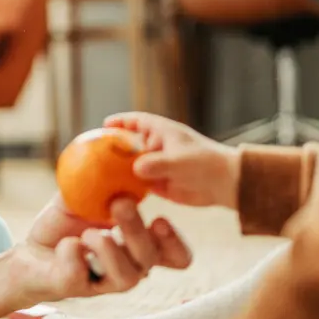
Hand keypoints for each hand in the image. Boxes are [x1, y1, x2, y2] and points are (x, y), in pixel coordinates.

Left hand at [7, 194, 191, 303]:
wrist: (31, 252)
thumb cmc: (65, 226)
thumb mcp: (84, 197)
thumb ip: (101, 180)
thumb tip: (111, 149)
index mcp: (137, 247)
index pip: (175, 256)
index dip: (175, 242)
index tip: (160, 219)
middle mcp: (128, 268)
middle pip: (149, 259)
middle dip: (136, 229)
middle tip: (120, 203)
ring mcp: (103, 282)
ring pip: (127, 277)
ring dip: (108, 247)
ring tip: (88, 232)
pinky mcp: (74, 288)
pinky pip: (79, 275)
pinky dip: (72, 253)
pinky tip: (66, 244)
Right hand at [105, 112, 241, 209]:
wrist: (226, 185)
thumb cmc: (207, 164)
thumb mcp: (181, 161)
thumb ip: (158, 164)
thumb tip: (136, 168)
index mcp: (162, 132)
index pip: (136, 122)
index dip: (120, 121)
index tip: (104, 125)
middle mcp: (156, 147)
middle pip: (128, 145)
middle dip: (111, 149)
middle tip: (91, 155)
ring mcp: (156, 166)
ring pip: (130, 167)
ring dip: (116, 172)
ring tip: (96, 178)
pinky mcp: (158, 185)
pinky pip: (137, 185)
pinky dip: (126, 189)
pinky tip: (114, 196)